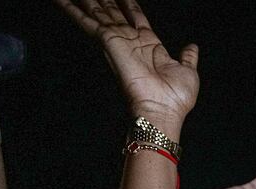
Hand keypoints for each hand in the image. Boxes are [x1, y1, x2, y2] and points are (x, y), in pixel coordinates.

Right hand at [55, 0, 198, 130]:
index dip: (128, 4)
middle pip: (113, 13)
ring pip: (98, 13)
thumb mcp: (187, 72)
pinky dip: (73, 11)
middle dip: (105, 0)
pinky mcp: (108, 42)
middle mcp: (131, 42)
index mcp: (149, 45)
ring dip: (86, 2)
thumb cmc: (174, 99)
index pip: (135, 17)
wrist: (162, 111)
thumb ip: (188, 57)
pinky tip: (63, 1)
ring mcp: (118, 42)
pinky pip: (88, 22)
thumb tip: (192, 47)